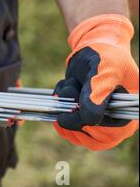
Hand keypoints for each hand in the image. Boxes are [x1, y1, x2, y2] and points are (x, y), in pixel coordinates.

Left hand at [54, 14, 138, 149]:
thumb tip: (89, 120)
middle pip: (89, 138)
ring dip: (64, 110)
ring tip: (69, 86)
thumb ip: (97, 95)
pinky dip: (58, 108)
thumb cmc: (105, 57)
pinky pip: (66, 126)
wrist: (93, 48)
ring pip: (74, 133)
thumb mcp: (104, 71)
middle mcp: (115, 123)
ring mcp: (98, 122)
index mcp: (129, 114)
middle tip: (69, 91)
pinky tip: (62, 90)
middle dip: (72, 114)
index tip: (71, 109)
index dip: (86, 125)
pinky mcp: (82, 117)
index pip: (108, 134)